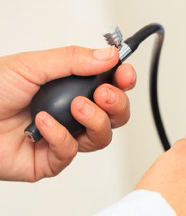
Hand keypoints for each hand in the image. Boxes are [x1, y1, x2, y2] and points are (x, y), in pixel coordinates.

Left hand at [0, 46, 135, 181]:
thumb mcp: (32, 66)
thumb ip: (72, 60)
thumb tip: (109, 56)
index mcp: (69, 87)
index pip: (109, 84)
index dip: (123, 81)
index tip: (124, 75)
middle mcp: (71, 112)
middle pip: (115, 114)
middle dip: (116, 104)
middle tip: (103, 94)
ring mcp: (64, 136)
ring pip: (102, 137)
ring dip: (95, 121)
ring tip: (76, 108)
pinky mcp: (52, 160)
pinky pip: (71, 152)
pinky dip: (61, 137)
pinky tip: (43, 124)